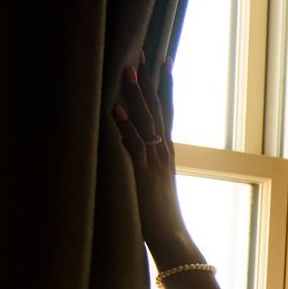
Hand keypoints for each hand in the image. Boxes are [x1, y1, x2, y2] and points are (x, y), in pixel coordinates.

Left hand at [113, 53, 189, 257]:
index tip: (164, 61)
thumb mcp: (155, 183)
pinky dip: (125, 127)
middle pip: (159, 108)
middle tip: (144, 53)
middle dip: (151, 80)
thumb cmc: (160, 214)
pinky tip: (115, 110)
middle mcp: (164, 150)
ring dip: (138, 95)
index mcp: (167, 151)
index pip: (167, 111)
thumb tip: (140, 154)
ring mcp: (154, 160)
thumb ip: (149, 165)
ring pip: (148, 120)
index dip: (165, 86)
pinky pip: (134, 145)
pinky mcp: (142, 172)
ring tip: (130, 70)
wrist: (171, 235)